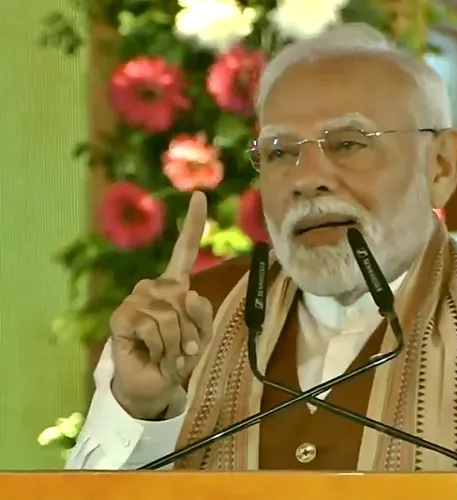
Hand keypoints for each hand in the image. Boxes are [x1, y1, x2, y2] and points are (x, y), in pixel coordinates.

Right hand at [109, 191, 213, 419]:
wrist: (154, 384)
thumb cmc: (179, 356)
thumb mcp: (201, 335)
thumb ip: (203, 313)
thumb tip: (188, 294)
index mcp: (175, 286)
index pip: (184, 251)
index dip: (193, 224)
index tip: (199, 196)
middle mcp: (153, 287)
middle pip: (185, 297)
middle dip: (192, 329)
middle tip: (183, 348)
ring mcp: (135, 300)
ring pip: (171, 314)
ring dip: (177, 342)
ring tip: (169, 354)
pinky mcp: (122, 317)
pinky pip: (153, 325)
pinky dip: (161, 347)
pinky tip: (153, 354)